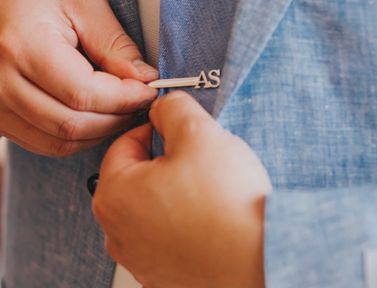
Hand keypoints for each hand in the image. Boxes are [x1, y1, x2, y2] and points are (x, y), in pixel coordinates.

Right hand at [0, 0, 157, 155]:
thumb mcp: (80, 2)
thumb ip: (114, 43)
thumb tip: (144, 80)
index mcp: (20, 45)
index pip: (83, 93)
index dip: (124, 98)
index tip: (148, 90)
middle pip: (71, 124)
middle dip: (115, 119)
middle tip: (138, 103)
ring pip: (58, 141)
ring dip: (97, 133)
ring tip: (118, 111)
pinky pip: (42, 144)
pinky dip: (73, 137)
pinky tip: (91, 118)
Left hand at [93, 91, 271, 287]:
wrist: (263, 263)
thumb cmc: (228, 207)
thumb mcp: (199, 134)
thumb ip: (172, 109)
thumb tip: (163, 106)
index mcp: (113, 196)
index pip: (125, 144)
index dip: (155, 130)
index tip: (179, 131)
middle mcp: (117, 233)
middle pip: (137, 177)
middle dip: (166, 163)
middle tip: (200, 162)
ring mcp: (139, 259)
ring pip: (153, 207)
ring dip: (176, 194)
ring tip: (210, 193)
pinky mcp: (163, 277)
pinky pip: (168, 237)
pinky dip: (184, 225)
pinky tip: (210, 220)